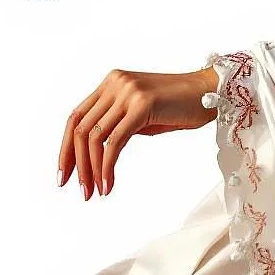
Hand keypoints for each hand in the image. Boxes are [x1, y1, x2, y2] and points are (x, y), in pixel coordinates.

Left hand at [58, 65, 218, 199]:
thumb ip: (118, 122)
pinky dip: (107, 167)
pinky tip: (109, 185)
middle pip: (80, 128)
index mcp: (111, 82)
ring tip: (95, 192)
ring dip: (91, 170)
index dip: (65, 148)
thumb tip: (96, 150)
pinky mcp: (142, 105)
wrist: (210, 92)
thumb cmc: (178, 106)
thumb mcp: (140, 112)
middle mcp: (115, 83)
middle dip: (76, 164)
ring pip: (94, 137)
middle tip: (80, 191)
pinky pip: (114, 142)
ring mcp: (128, 92)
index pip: (76, 116)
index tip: (64, 175)